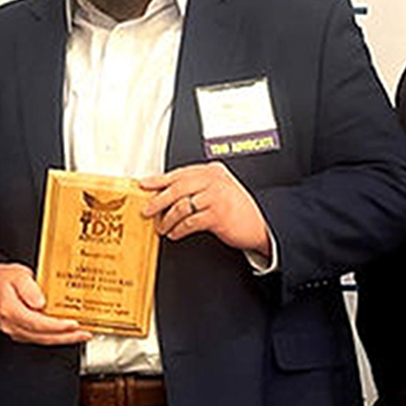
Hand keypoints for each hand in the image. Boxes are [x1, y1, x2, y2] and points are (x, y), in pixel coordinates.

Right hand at [0, 263, 91, 345]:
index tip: (73, 324)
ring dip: (64, 339)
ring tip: (83, 334)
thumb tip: (40, 302)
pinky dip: (57, 337)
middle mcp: (12, 325)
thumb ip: (28, 287)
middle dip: (66, 336)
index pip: (36, 322)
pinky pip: (41, 338)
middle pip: (42, 336)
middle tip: (85, 333)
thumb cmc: (5, 280)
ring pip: (43, 340)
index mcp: (10, 310)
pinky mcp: (22, 333)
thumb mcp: (17, 274)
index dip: (56, 325)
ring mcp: (16, 331)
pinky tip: (69, 333)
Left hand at [140, 162, 269, 255]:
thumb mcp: (219, 190)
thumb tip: (166, 193)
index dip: (159, 180)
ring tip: (162, 227)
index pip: (180, 173)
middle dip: (158, 200)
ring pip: (181, 206)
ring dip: (168, 219)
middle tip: (147, 210)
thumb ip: (198, 187)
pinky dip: (179, 230)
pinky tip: (175, 234)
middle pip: (177, 187)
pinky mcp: (217, 214)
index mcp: (213, 171)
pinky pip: (190, 222)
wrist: (261, 226)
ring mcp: (216, 196)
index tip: (145, 185)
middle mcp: (214, 180)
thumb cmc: (238, 210)